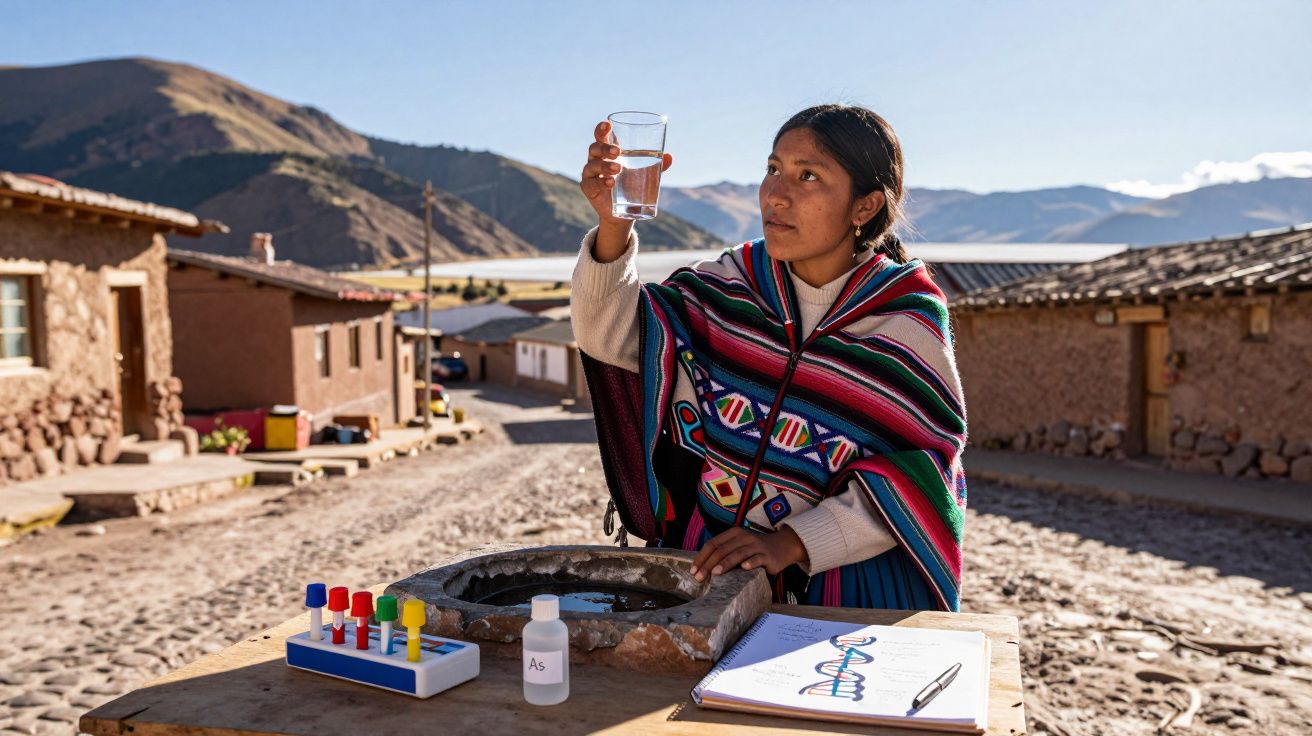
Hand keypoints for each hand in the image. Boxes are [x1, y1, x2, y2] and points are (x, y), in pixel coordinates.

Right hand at [579, 120, 672, 261]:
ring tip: (618, 170)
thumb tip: (669, 156)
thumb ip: (657, 165)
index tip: (607, 124)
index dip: (601, 129)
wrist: (625, 212)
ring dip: (604, 166)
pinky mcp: (589, 189)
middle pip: (595, 148)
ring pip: (592, 165)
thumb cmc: (632, 186)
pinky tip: (611, 183)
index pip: (601, 136)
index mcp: (607, 151)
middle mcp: (596, 160)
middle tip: (618, 152)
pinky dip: (600, 182)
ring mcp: (591, 174)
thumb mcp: (646, 174)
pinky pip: (590, 183)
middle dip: (605, 148)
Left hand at [689, 526, 808, 580]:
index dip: (702, 557)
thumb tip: (703, 566)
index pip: (713, 543)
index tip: (693, 570)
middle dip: (709, 564)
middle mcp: (744, 537)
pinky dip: (750, 563)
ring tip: (715, 573)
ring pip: (737, 554)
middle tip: (699, 577)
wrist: (783, 545)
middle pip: (722, 550)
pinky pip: (757, 559)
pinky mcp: (767, 555)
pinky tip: (744, 568)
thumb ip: (725, 551)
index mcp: (734, 533)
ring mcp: (756, 545)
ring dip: (725, 563)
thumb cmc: (756, 548)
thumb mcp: (739, 545)